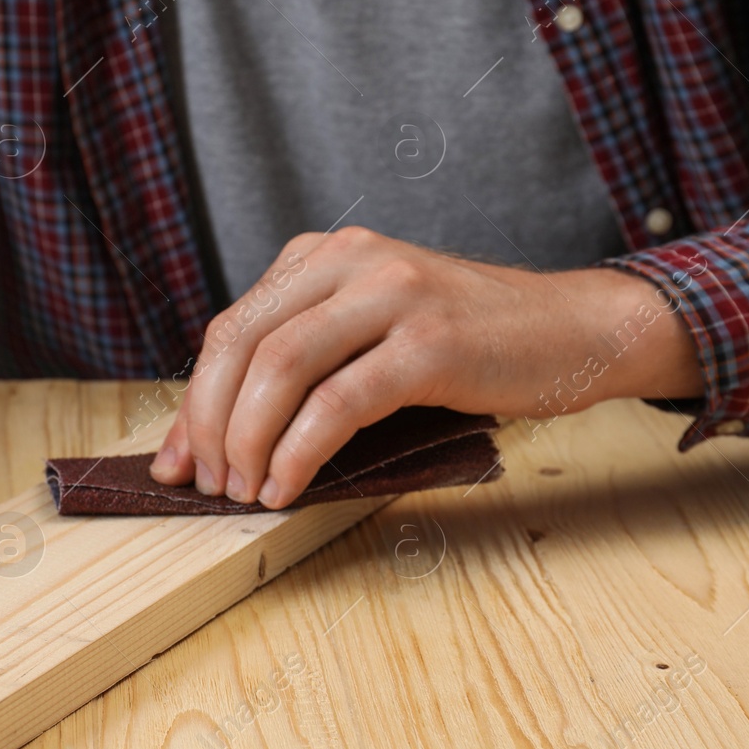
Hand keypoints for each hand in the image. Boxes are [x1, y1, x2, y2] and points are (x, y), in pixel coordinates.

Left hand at [150, 226, 702, 508]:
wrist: (574, 330)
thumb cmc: (467, 345)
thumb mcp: (372, 333)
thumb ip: (303, 364)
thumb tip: (213, 438)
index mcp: (323, 255)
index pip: (231, 328)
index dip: (191, 402)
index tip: (174, 462)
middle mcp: (350, 261)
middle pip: (241, 344)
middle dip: (209, 425)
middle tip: (209, 485)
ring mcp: (393, 295)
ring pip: (279, 368)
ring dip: (247, 442)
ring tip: (244, 493)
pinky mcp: (430, 342)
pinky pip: (338, 401)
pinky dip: (299, 452)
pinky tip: (288, 487)